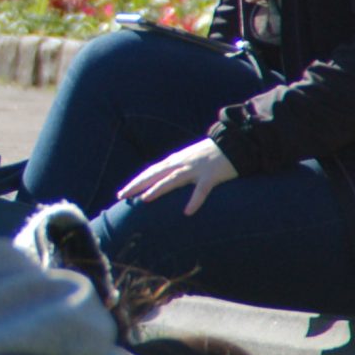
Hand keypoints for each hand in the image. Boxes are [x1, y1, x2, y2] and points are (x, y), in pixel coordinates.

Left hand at [116, 138, 237, 214]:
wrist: (233, 143)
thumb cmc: (209, 154)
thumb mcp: (187, 159)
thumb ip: (175, 168)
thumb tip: (161, 178)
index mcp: (175, 161)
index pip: (150, 172)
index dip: (136, 182)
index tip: (121, 192)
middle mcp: (181, 164)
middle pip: (155, 174)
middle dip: (137, 185)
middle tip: (122, 196)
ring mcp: (195, 169)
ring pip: (172, 180)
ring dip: (158, 189)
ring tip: (144, 199)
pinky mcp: (211, 176)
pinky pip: (201, 190)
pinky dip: (194, 200)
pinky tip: (187, 212)